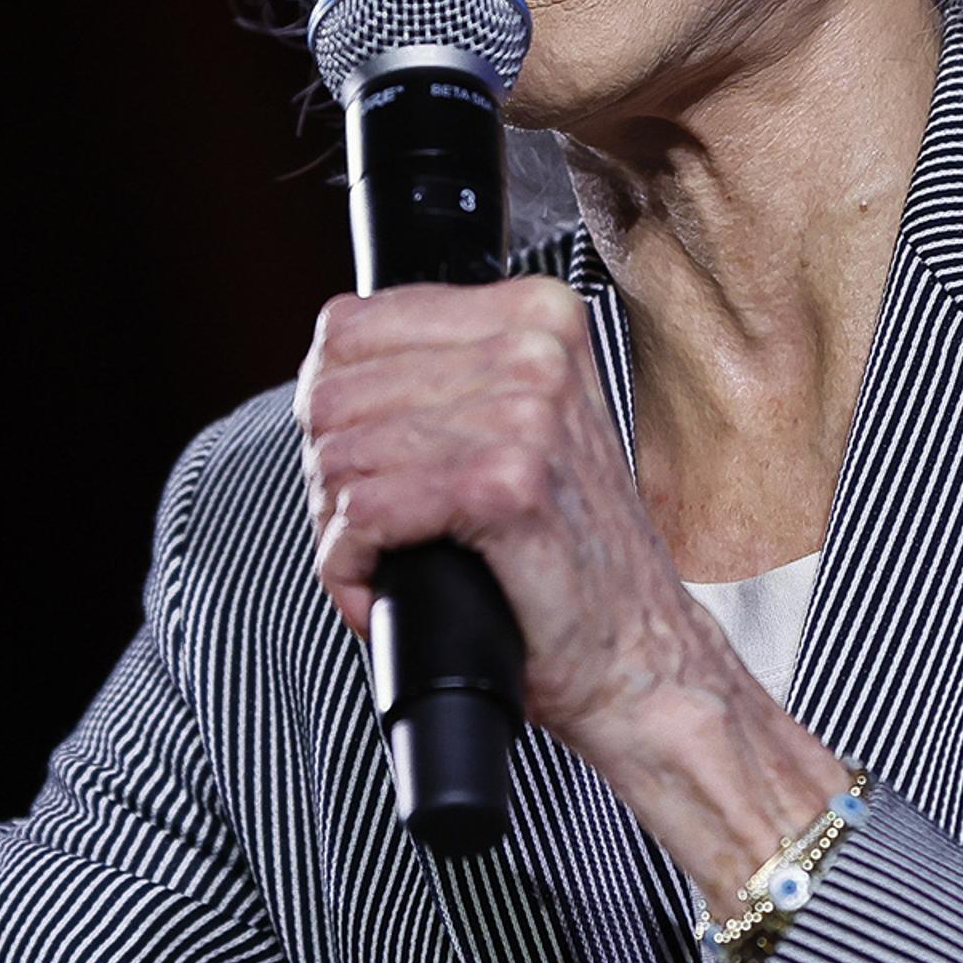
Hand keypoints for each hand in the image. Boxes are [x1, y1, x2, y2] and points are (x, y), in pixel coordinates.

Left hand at [296, 279, 727, 749]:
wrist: (638, 649)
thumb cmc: (565, 549)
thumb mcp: (516, 424)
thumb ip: (441, 376)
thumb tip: (324, 369)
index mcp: (535, 313)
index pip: (347, 326)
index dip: (326, 407)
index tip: (357, 463)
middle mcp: (535, 349)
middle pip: (332, 394)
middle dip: (327, 475)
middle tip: (366, 532)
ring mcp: (526, 414)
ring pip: (341, 455)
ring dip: (337, 529)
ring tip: (379, 563)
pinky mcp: (508, 487)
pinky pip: (365, 512)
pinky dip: (349, 567)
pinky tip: (377, 590)